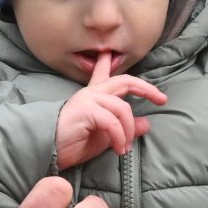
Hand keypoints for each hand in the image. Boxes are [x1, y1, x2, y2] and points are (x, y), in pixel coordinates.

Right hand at [55, 52, 166, 169]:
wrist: (47, 151)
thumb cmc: (72, 144)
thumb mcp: (106, 137)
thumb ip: (124, 128)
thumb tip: (146, 124)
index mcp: (93, 96)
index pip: (105, 74)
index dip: (116, 66)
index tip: (118, 57)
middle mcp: (92, 92)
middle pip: (125, 81)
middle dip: (146, 88)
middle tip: (161, 99)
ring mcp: (88, 99)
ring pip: (122, 108)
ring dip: (129, 130)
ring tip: (125, 147)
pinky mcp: (86, 110)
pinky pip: (112, 121)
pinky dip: (120, 136)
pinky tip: (119, 149)